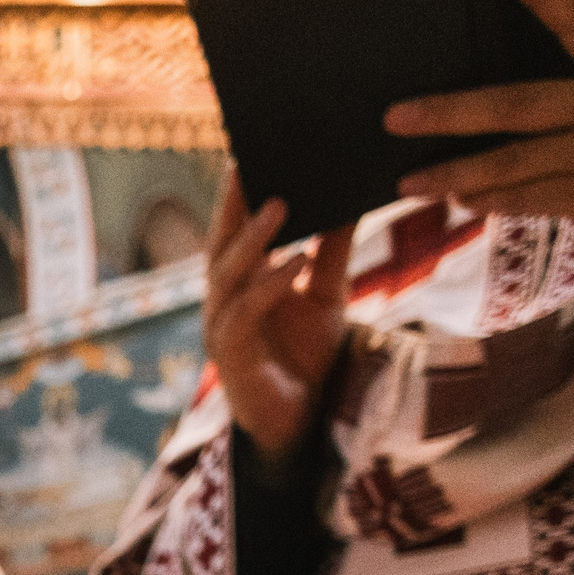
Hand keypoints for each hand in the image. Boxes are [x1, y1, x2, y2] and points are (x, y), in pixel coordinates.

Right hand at [205, 168, 353, 468]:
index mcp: (239, 282)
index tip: (250, 152)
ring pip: (228, 273)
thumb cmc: (307, 357)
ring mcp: (221, 328)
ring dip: (254, 238)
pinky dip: (270, 283)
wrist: (303, 423)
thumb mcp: (327, 295)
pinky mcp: (231, 356)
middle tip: (249, 162)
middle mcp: (222, 300)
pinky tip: (295, 259)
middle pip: (221, 243)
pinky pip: (246, 311)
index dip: (237, 195)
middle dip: (233, 204)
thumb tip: (352, 201)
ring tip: (281, 202)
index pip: (234, 229)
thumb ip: (331, 252)